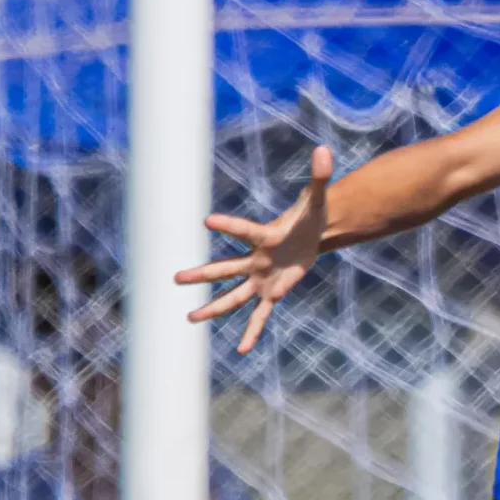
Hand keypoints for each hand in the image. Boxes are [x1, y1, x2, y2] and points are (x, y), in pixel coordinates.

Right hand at [174, 145, 332, 354]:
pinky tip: (241, 350)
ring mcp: (261, 278)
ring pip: (235, 296)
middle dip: (204, 275)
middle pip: (227, 268)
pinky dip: (253, 332)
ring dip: (214, 308)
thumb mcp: (318, 199)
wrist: (311, 236)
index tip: (206, 220)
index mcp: (266, 237)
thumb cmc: (310, 216)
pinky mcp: (272, 292)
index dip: (230, 226)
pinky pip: (260, 315)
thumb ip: (319, 177)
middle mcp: (257, 259)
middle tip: (176, 278)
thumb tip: (324, 150)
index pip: (246, 232)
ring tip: (190, 318)